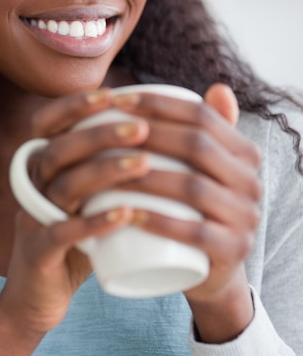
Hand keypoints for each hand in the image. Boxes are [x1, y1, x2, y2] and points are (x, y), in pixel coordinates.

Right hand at [0, 88, 151, 355]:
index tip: (113, 94)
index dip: (74, 106)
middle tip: (142, 129)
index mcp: (43, 166)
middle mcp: (34, 186)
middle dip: (100, 134)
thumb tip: (157, 130)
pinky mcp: (38, 254)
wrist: (38, 298)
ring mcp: (32, 219)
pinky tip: (126, 214)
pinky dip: (94, 222)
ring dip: (104, 171)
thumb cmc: (76, 239)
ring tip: (144, 163)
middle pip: (59, 149)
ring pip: (62, 185)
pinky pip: (61, 233)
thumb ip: (109, 168)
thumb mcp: (87, 198)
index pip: (47, 123)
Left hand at [112, 82, 261, 341]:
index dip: (158, 104)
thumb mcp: (205, 168)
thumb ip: (211, 129)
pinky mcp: (232, 251)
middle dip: (147, 133)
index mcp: (244, 153)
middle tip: (105, 131)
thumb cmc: (194, 209)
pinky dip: (159, 222)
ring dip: (145, 175)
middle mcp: (251, 181)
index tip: (116, 100)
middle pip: (196, 146)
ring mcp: (245, 218)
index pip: (202, 116)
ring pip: (192, 187)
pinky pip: (195, 233)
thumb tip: (218, 87)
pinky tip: (129, 214)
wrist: (211, 268)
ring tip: (106, 169)